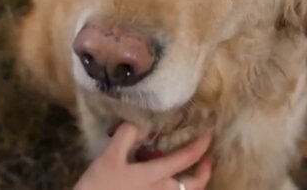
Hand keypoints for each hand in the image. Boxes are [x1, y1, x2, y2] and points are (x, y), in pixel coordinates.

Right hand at [74, 123, 212, 189]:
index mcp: (152, 177)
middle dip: (204, 173)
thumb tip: (140, 123)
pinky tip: (169, 186)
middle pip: (193, 186)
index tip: (208, 137)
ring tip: (192, 176)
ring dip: (192, 185)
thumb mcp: (108, 158)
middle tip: (208, 162)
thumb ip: (126, 137)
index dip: (198, 147)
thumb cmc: (98, 188)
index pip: (183, 160)